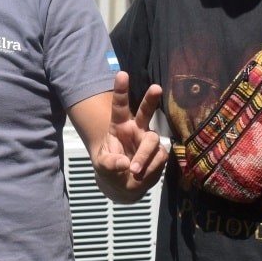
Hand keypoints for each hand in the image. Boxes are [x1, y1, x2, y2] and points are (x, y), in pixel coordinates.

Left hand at [94, 71, 167, 200]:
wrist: (124, 186)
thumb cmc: (111, 169)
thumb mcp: (102, 167)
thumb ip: (110, 164)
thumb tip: (125, 164)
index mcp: (119, 126)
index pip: (119, 106)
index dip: (121, 90)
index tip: (122, 74)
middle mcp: (136, 129)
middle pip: (145, 111)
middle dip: (151, 99)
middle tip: (156, 88)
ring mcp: (149, 141)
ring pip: (152, 141)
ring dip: (143, 156)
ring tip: (133, 171)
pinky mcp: (159, 154)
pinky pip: (159, 158)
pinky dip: (149, 169)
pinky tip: (141, 175)